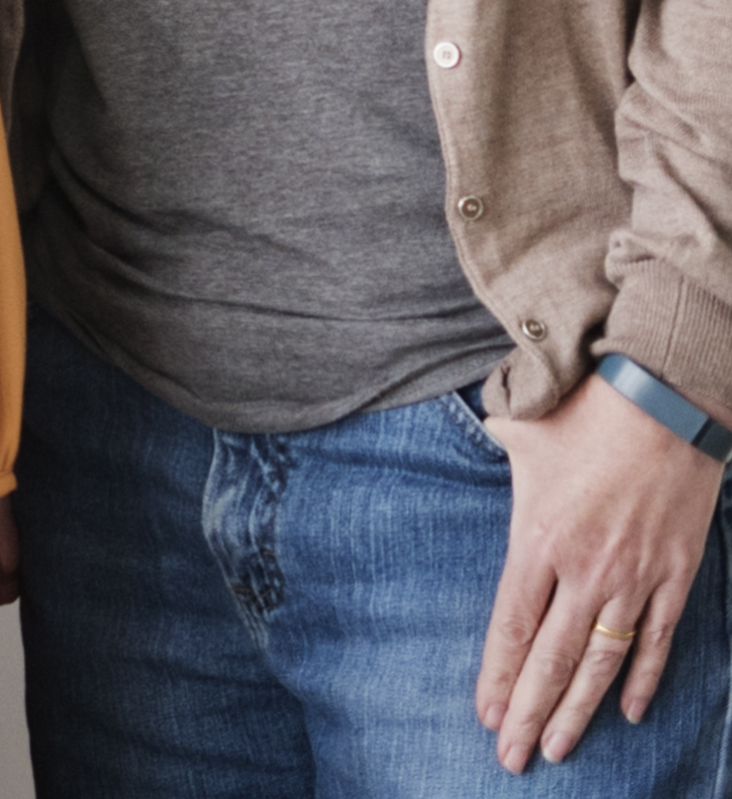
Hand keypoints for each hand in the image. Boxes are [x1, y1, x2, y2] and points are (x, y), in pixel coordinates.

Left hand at [486, 378, 722, 767]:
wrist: (665, 401)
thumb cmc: (587, 414)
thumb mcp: (524, 434)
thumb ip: (499, 451)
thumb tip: (483, 435)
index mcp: (538, 538)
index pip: (512, 625)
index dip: (500, 675)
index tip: (486, 715)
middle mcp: (584, 568)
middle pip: (551, 657)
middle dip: (530, 711)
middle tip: (511, 757)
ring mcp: (634, 577)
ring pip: (602, 661)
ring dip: (579, 709)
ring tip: (556, 747)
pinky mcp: (676, 575)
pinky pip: (657, 640)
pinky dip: (642, 678)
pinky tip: (627, 712)